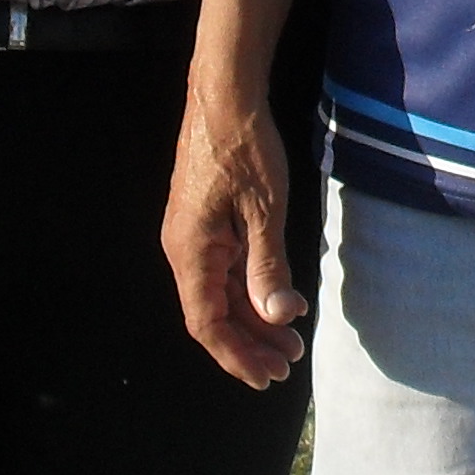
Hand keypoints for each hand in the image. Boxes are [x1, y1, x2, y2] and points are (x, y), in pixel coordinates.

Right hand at [163, 87, 308, 385]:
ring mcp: (192, 236)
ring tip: (290, 339)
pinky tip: (277, 299)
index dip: (237, 355)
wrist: (224, 97)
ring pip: (220, 293)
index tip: (268, 376)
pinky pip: (224, 270)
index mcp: (191, 252)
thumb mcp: (265, 211)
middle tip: (289, 363)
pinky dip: (249, 289)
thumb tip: (278, 317)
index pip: (208, 324)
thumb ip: (268, 267)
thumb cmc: (244, 149)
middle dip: (251, 343)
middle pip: (213, 314)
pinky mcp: (205, 222)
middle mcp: (184, 250)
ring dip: (253, 319)